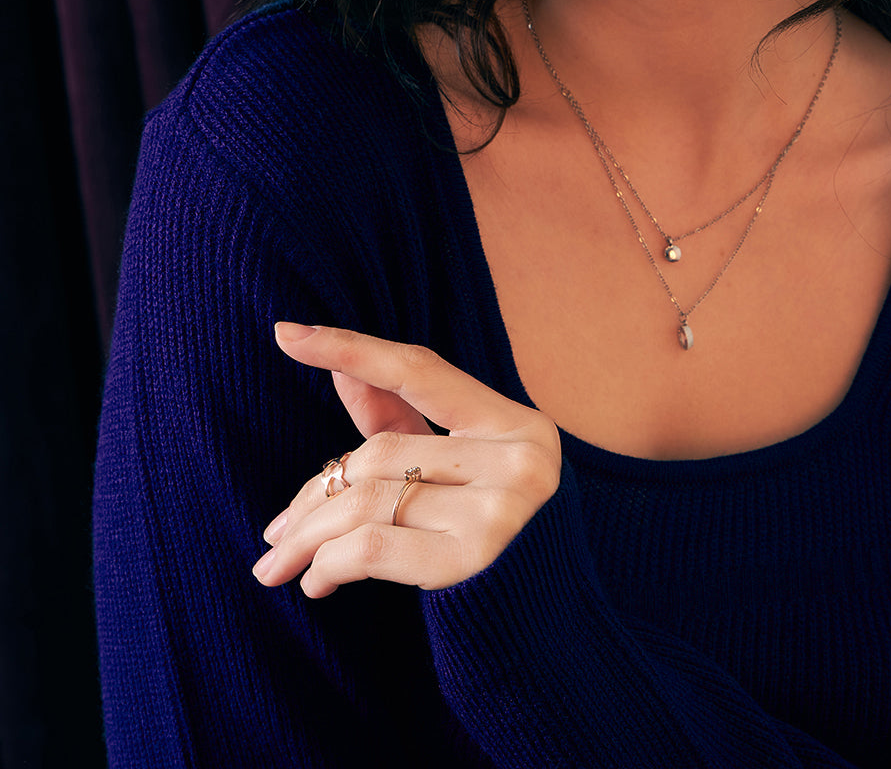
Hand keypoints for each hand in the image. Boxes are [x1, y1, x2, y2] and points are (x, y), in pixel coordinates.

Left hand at [252, 323, 560, 594]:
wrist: (542, 629)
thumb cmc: (491, 536)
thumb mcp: (457, 471)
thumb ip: (402, 420)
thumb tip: (343, 366)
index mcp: (515, 423)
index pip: (418, 369)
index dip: (350, 348)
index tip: (286, 334)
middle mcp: (517, 458)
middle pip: (379, 451)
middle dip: (316, 491)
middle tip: (275, 529)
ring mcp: (501, 509)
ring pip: (367, 499)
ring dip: (307, 534)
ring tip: (277, 563)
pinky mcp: (474, 561)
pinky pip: (371, 545)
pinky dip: (328, 563)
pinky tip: (315, 582)